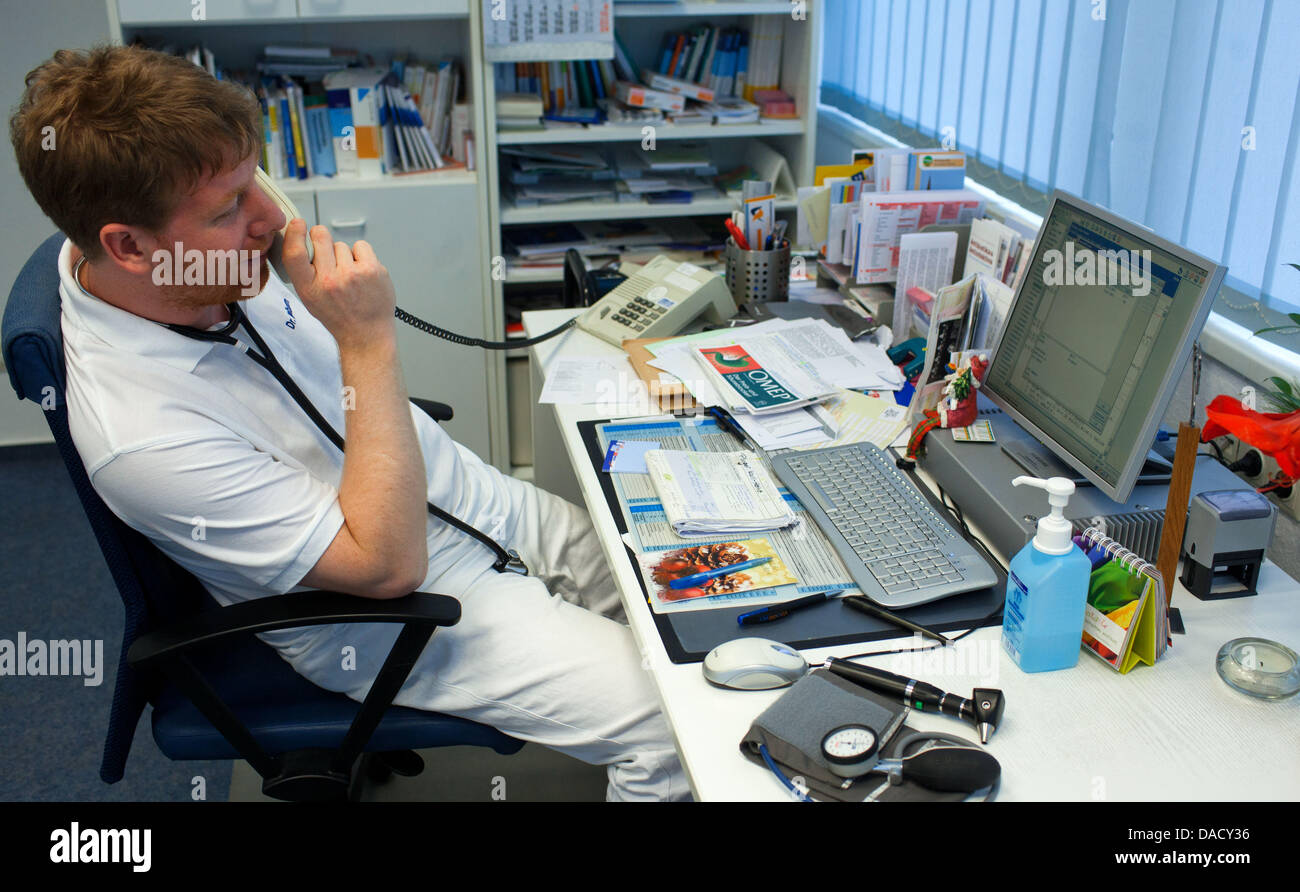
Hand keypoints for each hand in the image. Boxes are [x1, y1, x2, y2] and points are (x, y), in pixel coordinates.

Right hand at [281, 220, 396, 349]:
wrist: (366, 333)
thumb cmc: (338, 316)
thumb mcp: (310, 298)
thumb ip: (304, 272)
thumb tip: (300, 240)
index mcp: (309, 288)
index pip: (294, 253)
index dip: (294, 233)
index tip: (298, 224)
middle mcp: (329, 280)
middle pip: (321, 236)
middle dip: (323, 239)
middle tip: (330, 256)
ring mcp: (352, 274)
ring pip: (342, 244)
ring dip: (345, 256)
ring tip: (350, 276)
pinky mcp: (372, 269)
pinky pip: (361, 246)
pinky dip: (361, 256)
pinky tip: (362, 272)